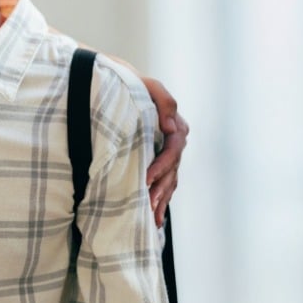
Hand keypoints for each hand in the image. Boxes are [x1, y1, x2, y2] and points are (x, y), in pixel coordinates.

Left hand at [141, 77, 188, 226]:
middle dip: (161, 188)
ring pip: (170, 180)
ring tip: (153, 218)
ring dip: (162, 199)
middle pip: (173, 170)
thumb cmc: (136, 85)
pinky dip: (161, 199)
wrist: (125, 86)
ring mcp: (169, 153)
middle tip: (148, 203)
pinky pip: (165, 183)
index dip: (161, 165)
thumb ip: (164, 101)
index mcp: (176, 126)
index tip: (145, 178)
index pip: (173, 150)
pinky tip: (155, 216)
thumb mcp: (150, 86)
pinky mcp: (160, 161)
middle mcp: (176, 142)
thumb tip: (171, 127)